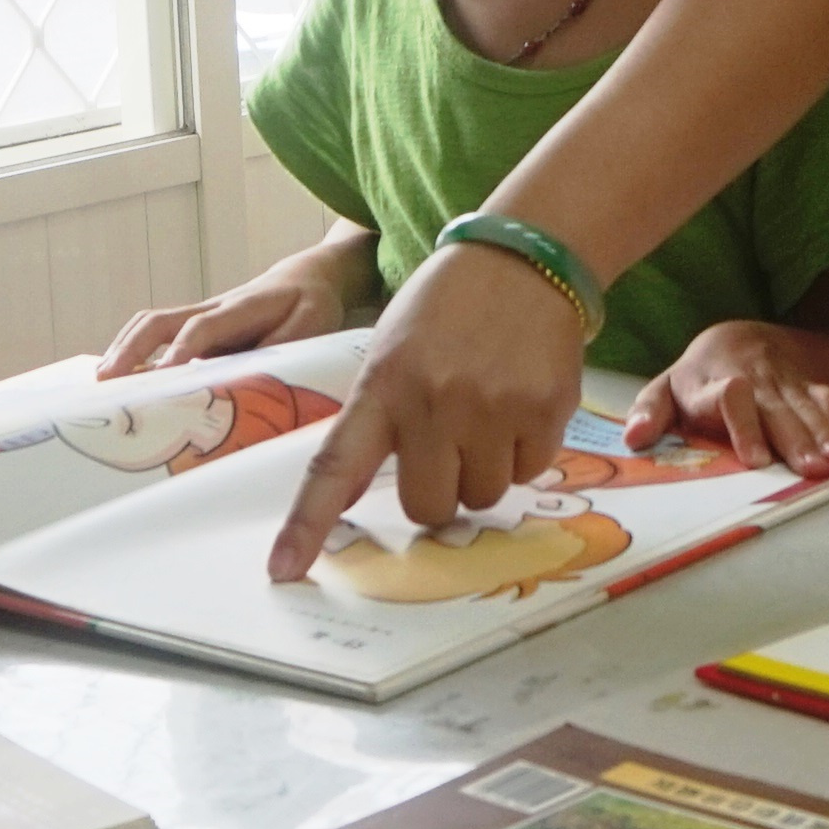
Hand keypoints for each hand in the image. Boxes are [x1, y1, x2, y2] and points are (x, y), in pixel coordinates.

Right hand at [98, 256, 348, 378]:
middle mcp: (212, 309)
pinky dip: (132, 352)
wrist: (307, 277)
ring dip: (123, 349)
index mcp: (242, 308)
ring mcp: (200, 316)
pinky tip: (118, 377)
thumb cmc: (310, 304)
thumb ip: (285, 345)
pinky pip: (156, 335)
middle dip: (131, 349)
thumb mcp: (313, 323)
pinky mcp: (195, 327)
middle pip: (160, 321)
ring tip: (101, 382)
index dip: (181, 350)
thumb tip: (252, 373)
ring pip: (151, 325)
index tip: (162, 375)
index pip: (203, 327)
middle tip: (107, 381)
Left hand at [268, 234, 585, 580]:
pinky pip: (530, 472)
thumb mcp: (393, 348)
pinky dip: (526, 452)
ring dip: (485, 470)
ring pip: (483, 497)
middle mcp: (433, 401)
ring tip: (489, 413)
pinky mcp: (544, 411)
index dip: (308, 523)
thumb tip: (374, 492)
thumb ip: (382, 414)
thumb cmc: (449, 307)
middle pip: (428, 506)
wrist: (524, 258)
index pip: (335, 466)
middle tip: (450, 447)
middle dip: (440, 490)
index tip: (284, 570)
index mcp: (383, 386)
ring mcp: (492, 408)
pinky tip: (521, 404)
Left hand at [627, 324, 828, 478]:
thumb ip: (649, 412)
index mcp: (709, 382)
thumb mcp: (665, 390)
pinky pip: (825, 396)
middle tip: (807, 469)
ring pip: (803, 405)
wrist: (738, 338)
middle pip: (774, 406)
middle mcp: (751, 377)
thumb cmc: (697, 379)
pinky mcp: (805, 381)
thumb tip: (634, 438)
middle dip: (792, 438)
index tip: (755, 459)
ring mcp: (781, 379)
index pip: (728, 397)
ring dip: (819, 434)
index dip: (743, 426)